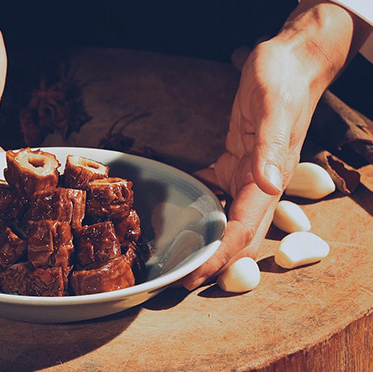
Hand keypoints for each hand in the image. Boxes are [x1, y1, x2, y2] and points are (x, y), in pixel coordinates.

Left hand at [181, 0, 368, 289]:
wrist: (293, 60)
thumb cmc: (283, 79)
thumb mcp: (274, 107)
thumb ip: (273, 147)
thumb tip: (269, 184)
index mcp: (268, 178)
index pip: (244, 227)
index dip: (221, 254)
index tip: (197, 274)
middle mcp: (260, 182)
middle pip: (238, 233)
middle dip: (214, 260)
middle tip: (182, 279)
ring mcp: (249, 173)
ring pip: (229, 218)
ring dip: (209, 239)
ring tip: (181, 254)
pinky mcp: (237, 159)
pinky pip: (217, 189)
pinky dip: (201, 202)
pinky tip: (181, 207)